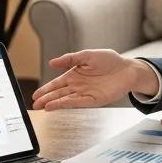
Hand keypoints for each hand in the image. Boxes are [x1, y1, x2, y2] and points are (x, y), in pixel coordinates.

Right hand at [31, 49, 156, 110]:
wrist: (127, 69)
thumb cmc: (109, 60)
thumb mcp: (87, 55)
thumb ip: (69, 59)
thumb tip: (52, 62)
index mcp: (75, 74)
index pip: (57, 83)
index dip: (46, 89)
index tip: (35, 94)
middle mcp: (78, 85)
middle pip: (58, 93)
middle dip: (46, 98)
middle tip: (34, 104)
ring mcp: (85, 93)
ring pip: (65, 99)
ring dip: (54, 103)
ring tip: (42, 107)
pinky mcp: (93, 99)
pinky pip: (77, 102)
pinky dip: (66, 104)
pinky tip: (57, 106)